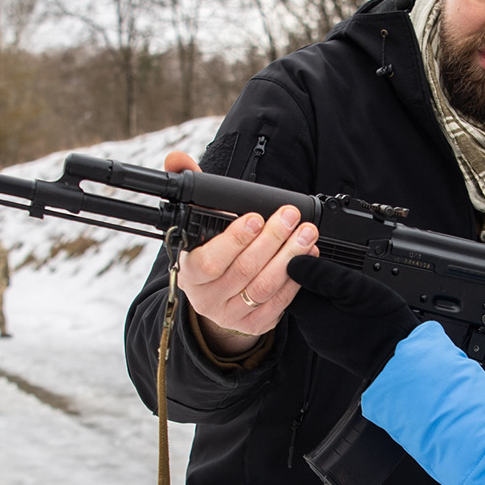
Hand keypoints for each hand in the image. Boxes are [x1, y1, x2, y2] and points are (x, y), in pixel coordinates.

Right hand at [164, 151, 318, 356]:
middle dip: (272, 240)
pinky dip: (296, 278)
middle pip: (244, 270)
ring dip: (289, 257)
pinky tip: (307, 256)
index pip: (210, 261)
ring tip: (307, 233)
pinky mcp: (255, 325)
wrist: (215, 298)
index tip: (255, 217)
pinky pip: (279, 303)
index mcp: (190, 273)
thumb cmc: (210, 253)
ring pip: (265, 287)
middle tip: (290, 216)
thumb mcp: (197, 225)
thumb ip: (192, 191)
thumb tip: (177, 159)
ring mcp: (231, 314)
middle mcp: (207, 298)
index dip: (234, 240)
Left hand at [284, 255, 418, 379]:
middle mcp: (310, 328)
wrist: (396, 354)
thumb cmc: (380, 322)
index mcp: (310, 312)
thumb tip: (294, 261)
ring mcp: (320, 339)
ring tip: (339, 285)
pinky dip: (330, 310)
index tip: (308, 254)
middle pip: (297, 297)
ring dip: (321, 296)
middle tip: (325, 267)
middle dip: (308, 281)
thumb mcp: (353, 287)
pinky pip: (324, 321)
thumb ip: (321, 274)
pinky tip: (344, 304)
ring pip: (312, 310)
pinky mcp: (332, 345)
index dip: (296, 266)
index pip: (286, 284)